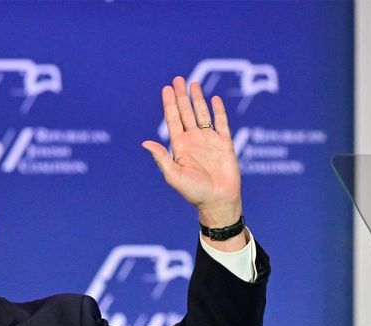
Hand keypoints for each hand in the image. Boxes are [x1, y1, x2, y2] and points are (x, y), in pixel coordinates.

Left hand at [142, 76, 243, 237]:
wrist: (218, 200)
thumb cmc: (194, 192)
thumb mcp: (173, 175)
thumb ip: (161, 158)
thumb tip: (146, 143)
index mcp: (179, 147)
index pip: (173, 120)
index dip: (169, 104)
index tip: (166, 88)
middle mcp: (193, 140)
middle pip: (186, 113)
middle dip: (181, 96)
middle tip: (178, 79)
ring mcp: (209, 141)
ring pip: (202, 114)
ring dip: (198, 99)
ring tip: (193, 84)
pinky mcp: (225, 144)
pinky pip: (222, 123)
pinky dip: (218, 111)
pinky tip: (214, 99)